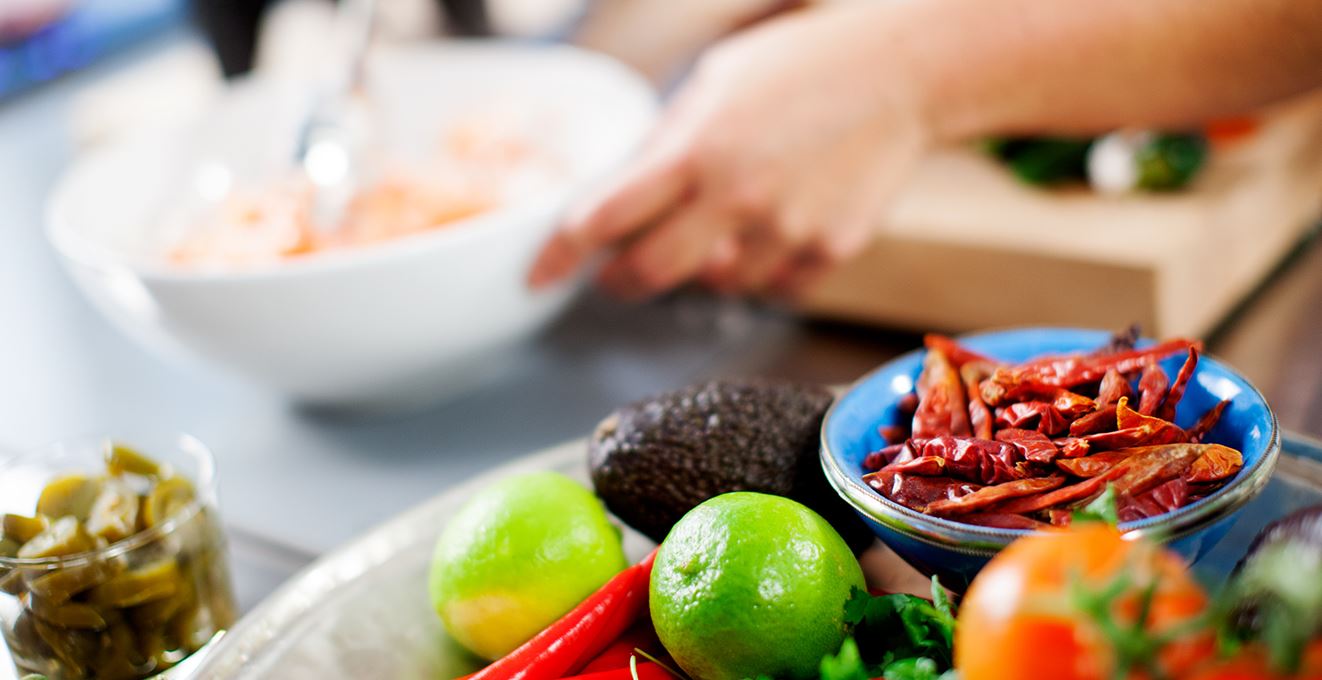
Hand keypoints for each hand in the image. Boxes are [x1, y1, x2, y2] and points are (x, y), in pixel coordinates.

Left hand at [528, 3, 930, 298]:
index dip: (561, 254)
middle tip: (616, 276)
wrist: (902, 74)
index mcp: (696, 149)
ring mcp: (786, 231)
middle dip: (621, 281)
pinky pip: (775, 287)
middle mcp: (736, 198)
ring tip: (725, 225)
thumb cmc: (802, 66)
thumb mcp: (714, 82)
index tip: (540, 274)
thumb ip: (666, 141)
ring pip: (716, 286)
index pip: (603, 218)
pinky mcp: (828, 252)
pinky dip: (762, 271)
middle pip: (649, 274)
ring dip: (703, 268)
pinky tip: (775, 229)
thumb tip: (622, 191)